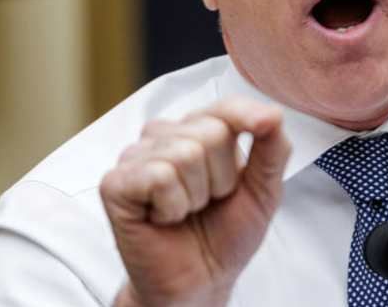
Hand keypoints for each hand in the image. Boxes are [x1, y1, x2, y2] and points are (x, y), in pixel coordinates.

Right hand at [100, 97, 291, 306]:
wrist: (199, 282)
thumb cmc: (225, 235)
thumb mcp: (264, 191)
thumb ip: (272, 148)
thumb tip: (272, 112)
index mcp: (198, 130)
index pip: (224, 106)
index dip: (247, 118)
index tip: (264, 127)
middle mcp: (163, 136)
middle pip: (211, 132)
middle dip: (221, 179)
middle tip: (207, 203)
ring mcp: (136, 157)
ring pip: (185, 154)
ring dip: (197, 197)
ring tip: (186, 212)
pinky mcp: (115, 183)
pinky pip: (158, 177)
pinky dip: (172, 207)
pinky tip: (163, 218)